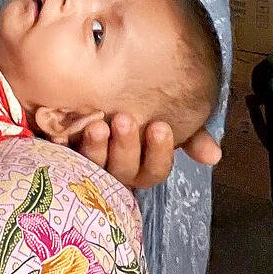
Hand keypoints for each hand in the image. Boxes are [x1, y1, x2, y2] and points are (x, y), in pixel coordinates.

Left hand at [62, 113, 221, 190]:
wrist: (94, 102)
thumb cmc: (135, 116)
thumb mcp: (163, 124)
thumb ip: (190, 135)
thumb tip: (214, 155)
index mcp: (141, 166)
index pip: (154, 171)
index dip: (158, 152)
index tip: (160, 126)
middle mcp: (114, 171)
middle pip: (123, 170)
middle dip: (125, 146)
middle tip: (124, 118)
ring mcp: (86, 166)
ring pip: (92, 166)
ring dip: (95, 147)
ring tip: (96, 125)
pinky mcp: (60, 156)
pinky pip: (58, 157)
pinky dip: (59, 147)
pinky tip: (58, 134)